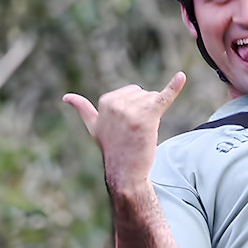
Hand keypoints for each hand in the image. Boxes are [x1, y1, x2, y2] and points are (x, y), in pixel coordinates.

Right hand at [63, 72, 186, 193]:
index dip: (134, 108)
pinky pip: (164, 98)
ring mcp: (132, 110)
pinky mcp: (148, 117)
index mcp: (106, 100)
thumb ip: (83, 109)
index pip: (133, 91)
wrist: (125, 171)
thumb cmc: (112, 148)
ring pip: (154, 99)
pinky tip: (182, 76)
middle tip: (135, 131)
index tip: (126, 126)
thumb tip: (66, 97)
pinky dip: (174, 87)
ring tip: (142, 132)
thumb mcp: (94, 126)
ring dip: (153, 115)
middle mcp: (117, 103)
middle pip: (145, 94)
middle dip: (144, 109)